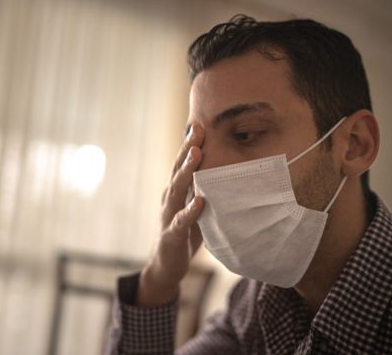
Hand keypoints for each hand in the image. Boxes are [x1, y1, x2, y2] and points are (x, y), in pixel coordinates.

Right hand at [137, 123, 204, 306]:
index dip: (189, 144)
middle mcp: (169, 199)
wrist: (166, 266)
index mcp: (175, 192)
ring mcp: (168, 216)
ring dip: (187, 171)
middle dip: (187, 149)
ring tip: (197, 155)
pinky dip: (190, 211)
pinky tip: (200, 201)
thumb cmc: (183, 233)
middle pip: (177, 170)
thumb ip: (203, 189)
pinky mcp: (172, 236)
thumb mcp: (195, 208)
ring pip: (177, 190)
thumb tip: (225, 171)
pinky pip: (181, 221)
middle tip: (198, 129)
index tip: (200, 124)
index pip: (181, 164)